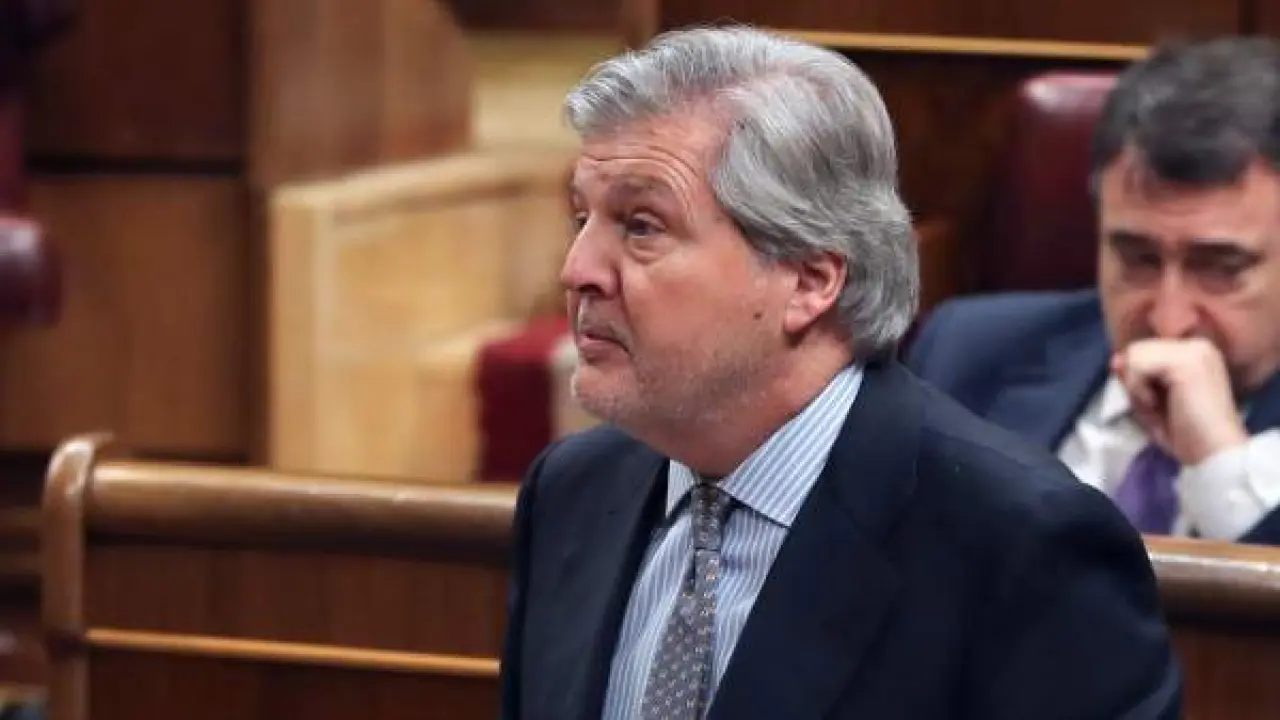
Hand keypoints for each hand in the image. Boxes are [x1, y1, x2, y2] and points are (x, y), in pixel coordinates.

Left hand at [1111, 338, 1248, 464]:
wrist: (1214, 454)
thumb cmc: (1185, 435)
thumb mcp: (1150, 402)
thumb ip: (1133, 378)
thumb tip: (1117, 359)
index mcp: (1193, 354)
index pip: (1143, 351)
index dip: (1137, 379)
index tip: (1157, 403)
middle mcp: (1197, 345)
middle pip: (1137, 350)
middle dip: (1136, 383)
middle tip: (1159, 407)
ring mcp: (1194, 350)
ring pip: (1135, 354)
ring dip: (1137, 387)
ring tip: (1160, 406)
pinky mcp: (1186, 361)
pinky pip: (1137, 364)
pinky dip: (1138, 389)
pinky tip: (1158, 404)